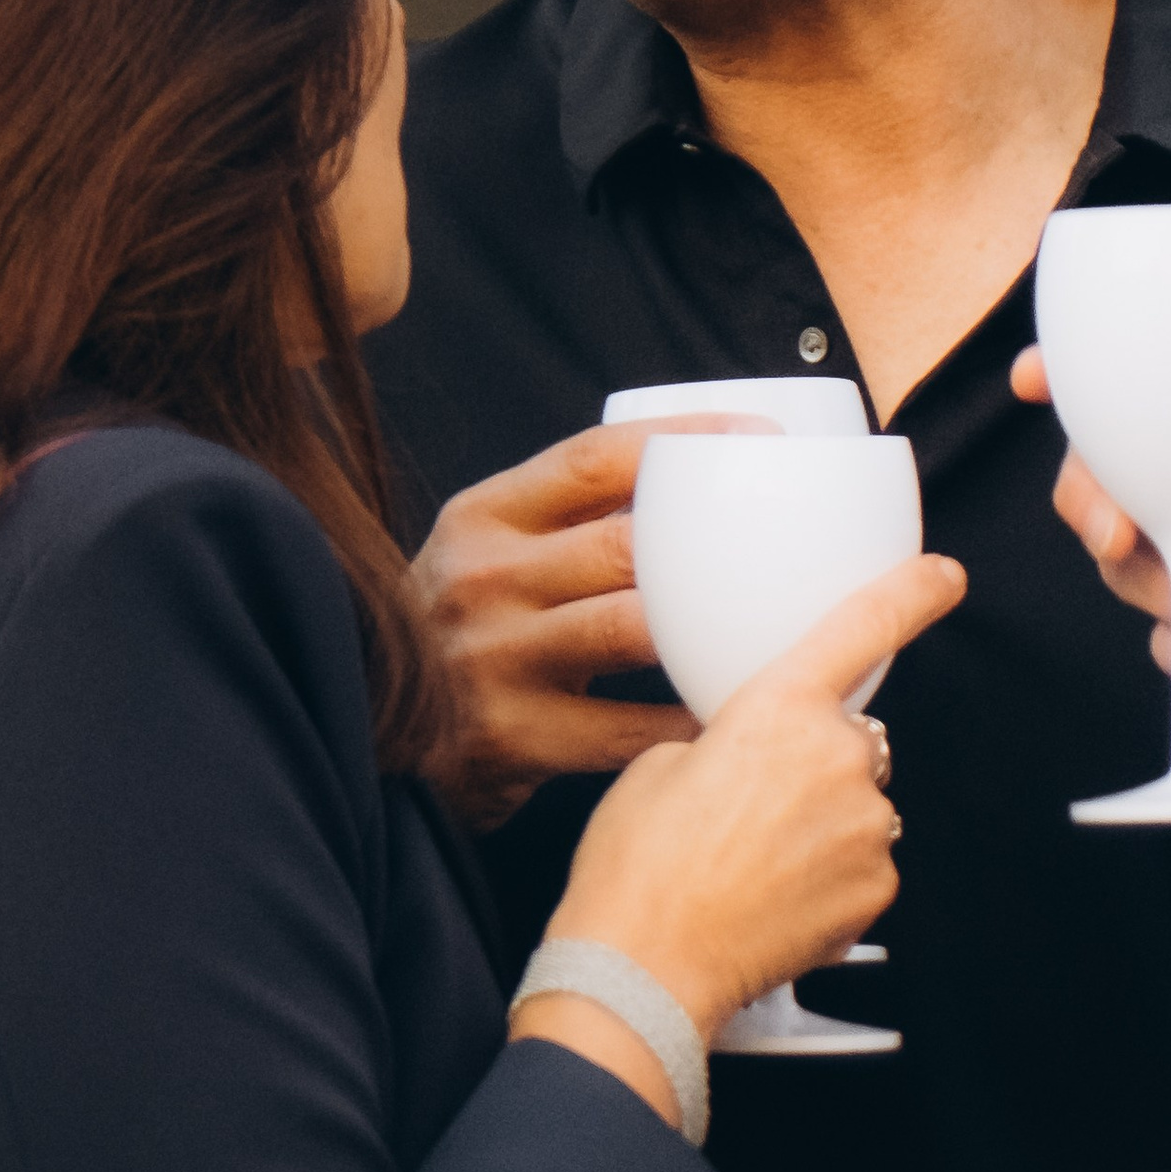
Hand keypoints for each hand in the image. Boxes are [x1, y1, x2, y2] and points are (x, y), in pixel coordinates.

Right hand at [414, 419, 761, 830]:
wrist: (378, 735)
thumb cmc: (466, 633)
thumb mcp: (492, 556)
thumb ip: (569, 521)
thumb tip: (697, 481)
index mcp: (482, 516)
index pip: (592, 458)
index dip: (681, 440)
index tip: (758, 435)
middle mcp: (481, 579)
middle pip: (623, 544)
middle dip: (712, 547)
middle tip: (792, 549)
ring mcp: (491, 659)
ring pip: (629, 630)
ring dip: (708, 634)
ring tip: (778, 633)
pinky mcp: (511, 736)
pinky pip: (625, 729)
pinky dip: (685, 722)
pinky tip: (733, 716)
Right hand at [526, 553, 966, 1044]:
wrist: (644, 971)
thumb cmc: (637, 871)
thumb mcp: (658, 765)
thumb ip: (722, 736)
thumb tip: (744, 752)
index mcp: (779, 708)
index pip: (863, 628)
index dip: (912, 593)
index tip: (943, 577)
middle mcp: (837, 759)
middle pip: (845, 740)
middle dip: (806, 765)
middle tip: (742, 812)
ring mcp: (865, 827)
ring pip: (853, 806)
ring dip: (816, 824)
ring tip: (747, 865)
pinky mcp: (875, 888)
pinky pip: (859, 863)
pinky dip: (826, 877)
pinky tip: (771, 897)